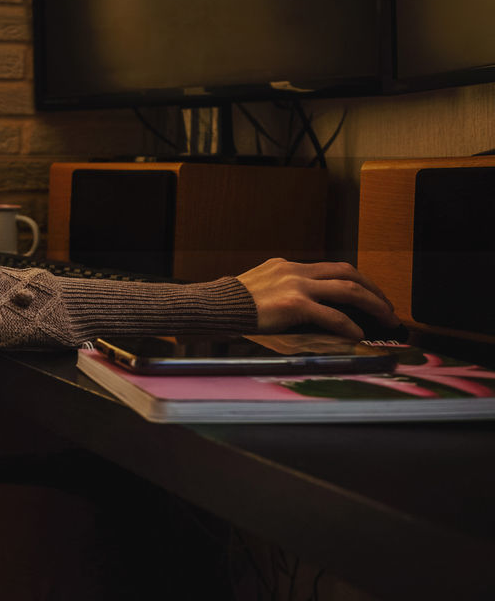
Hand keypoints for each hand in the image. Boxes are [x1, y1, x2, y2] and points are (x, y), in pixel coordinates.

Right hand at [236, 258, 399, 339]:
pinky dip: (349, 325)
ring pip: (349, 289)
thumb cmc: (232, 305)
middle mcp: (295, 271)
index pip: (333, 268)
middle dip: (374, 289)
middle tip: (387, 307)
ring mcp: (296, 285)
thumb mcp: (260, 288)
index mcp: (287, 266)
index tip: (370, 295)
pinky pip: (332, 315)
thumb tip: (308, 308)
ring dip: (373, 303)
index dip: (357, 281)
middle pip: (348, 272)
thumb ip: (283, 291)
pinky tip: (358, 334)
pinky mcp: (294, 304)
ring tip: (386, 318)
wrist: (213, 307)